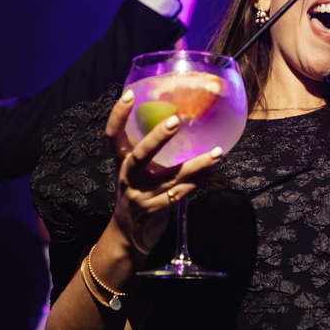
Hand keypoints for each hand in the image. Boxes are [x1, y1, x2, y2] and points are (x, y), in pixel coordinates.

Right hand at [106, 89, 222, 259]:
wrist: (127, 236)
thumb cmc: (138, 195)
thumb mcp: (137, 172)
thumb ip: (150, 153)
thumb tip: (178, 121)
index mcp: (122, 162)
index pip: (113, 136)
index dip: (118, 115)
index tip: (129, 94)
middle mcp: (127, 177)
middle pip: (139, 154)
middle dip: (157, 137)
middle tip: (175, 120)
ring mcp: (140, 195)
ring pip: (171, 177)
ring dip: (196, 164)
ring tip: (217, 153)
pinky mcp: (155, 210)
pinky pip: (181, 193)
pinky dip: (198, 182)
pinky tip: (212, 171)